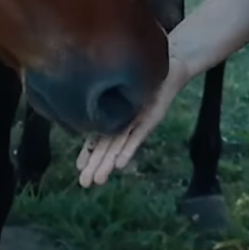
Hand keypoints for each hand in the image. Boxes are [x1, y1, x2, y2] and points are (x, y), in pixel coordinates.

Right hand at [76, 44, 190, 187]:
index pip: (99, 138)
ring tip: (98, 180)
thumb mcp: (119, 83)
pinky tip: (119, 164)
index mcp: (116, 116)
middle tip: (84, 184)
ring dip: (109, 163)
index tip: (79, 168)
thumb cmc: (145, 73)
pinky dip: (128, 148)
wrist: (172, 65)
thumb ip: (103, 90)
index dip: (88, 153)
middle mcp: (126, 122)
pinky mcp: (152, 117)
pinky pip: (138, 134)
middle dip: (96, 166)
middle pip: (107, 147)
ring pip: (120, 145)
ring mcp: (138, 121)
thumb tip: (77, 87)